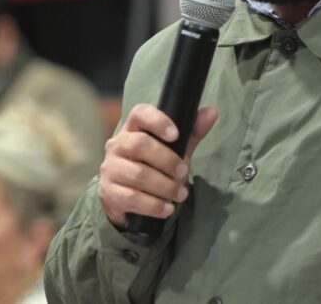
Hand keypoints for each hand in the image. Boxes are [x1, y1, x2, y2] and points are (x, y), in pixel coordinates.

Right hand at [98, 104, 218, 227]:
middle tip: (184, 173)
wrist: (127, 198)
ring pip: (138, 174)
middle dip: (167, 160)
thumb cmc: (153, 166)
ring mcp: (110, 169)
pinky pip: (131, 198)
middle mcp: (117, 145)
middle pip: (139, 145)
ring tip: (181, 195)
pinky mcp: (108, 192)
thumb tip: (212, 111)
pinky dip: (153, 205)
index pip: (140, 113)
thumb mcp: (175, 148)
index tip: (176, 135)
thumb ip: (192, 132)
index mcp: (132, 128)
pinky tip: (167, 209)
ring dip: (164, 186)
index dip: (158, 121)